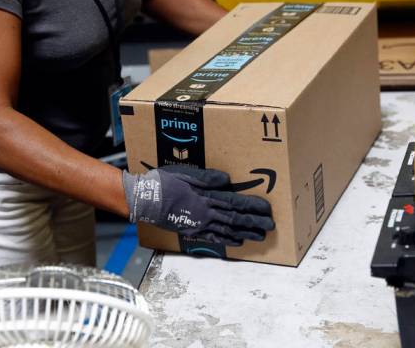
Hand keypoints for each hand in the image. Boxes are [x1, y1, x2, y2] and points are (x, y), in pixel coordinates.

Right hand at [122, 165, 274, 245]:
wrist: (144, 199)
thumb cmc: (163, 183)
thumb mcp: (185, 173)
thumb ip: (207, 177)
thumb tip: (228, 180)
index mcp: (206, 197)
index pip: (235, 203)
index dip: (252, 207)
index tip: (267, 210)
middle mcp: (205, 213)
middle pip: (235, 219)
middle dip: (254, 223)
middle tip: (270, 227)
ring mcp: (199, 224)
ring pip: (227, 230)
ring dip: (245, 233)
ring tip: (259, 236)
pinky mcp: (191, 230)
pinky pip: (213, 238)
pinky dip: (227, 241)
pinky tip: (237, 242)